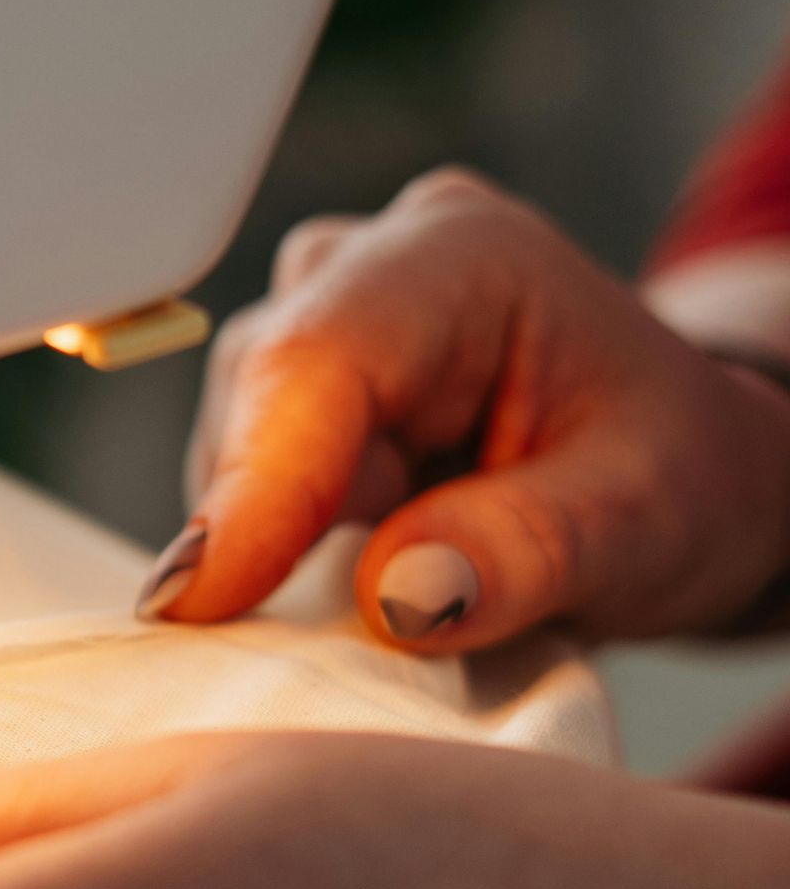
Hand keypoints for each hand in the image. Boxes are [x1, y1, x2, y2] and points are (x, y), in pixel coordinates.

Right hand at [149, 169, 789, 649]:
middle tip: (359, 630)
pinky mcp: (299, 392)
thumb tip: (396, 595)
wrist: (689, 470)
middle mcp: (372, 264)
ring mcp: (325, 320)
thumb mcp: (643, 525)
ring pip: (233, 446)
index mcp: (464, 259)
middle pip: (256, 401)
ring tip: (405, 590)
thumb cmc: (679, 474)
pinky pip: (242, 480)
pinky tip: (364, 574)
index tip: (199, 601)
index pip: (317, 360)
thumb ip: (527, 552)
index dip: (254, 486)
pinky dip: (282, 550)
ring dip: (282, 545)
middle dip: (276, 528)